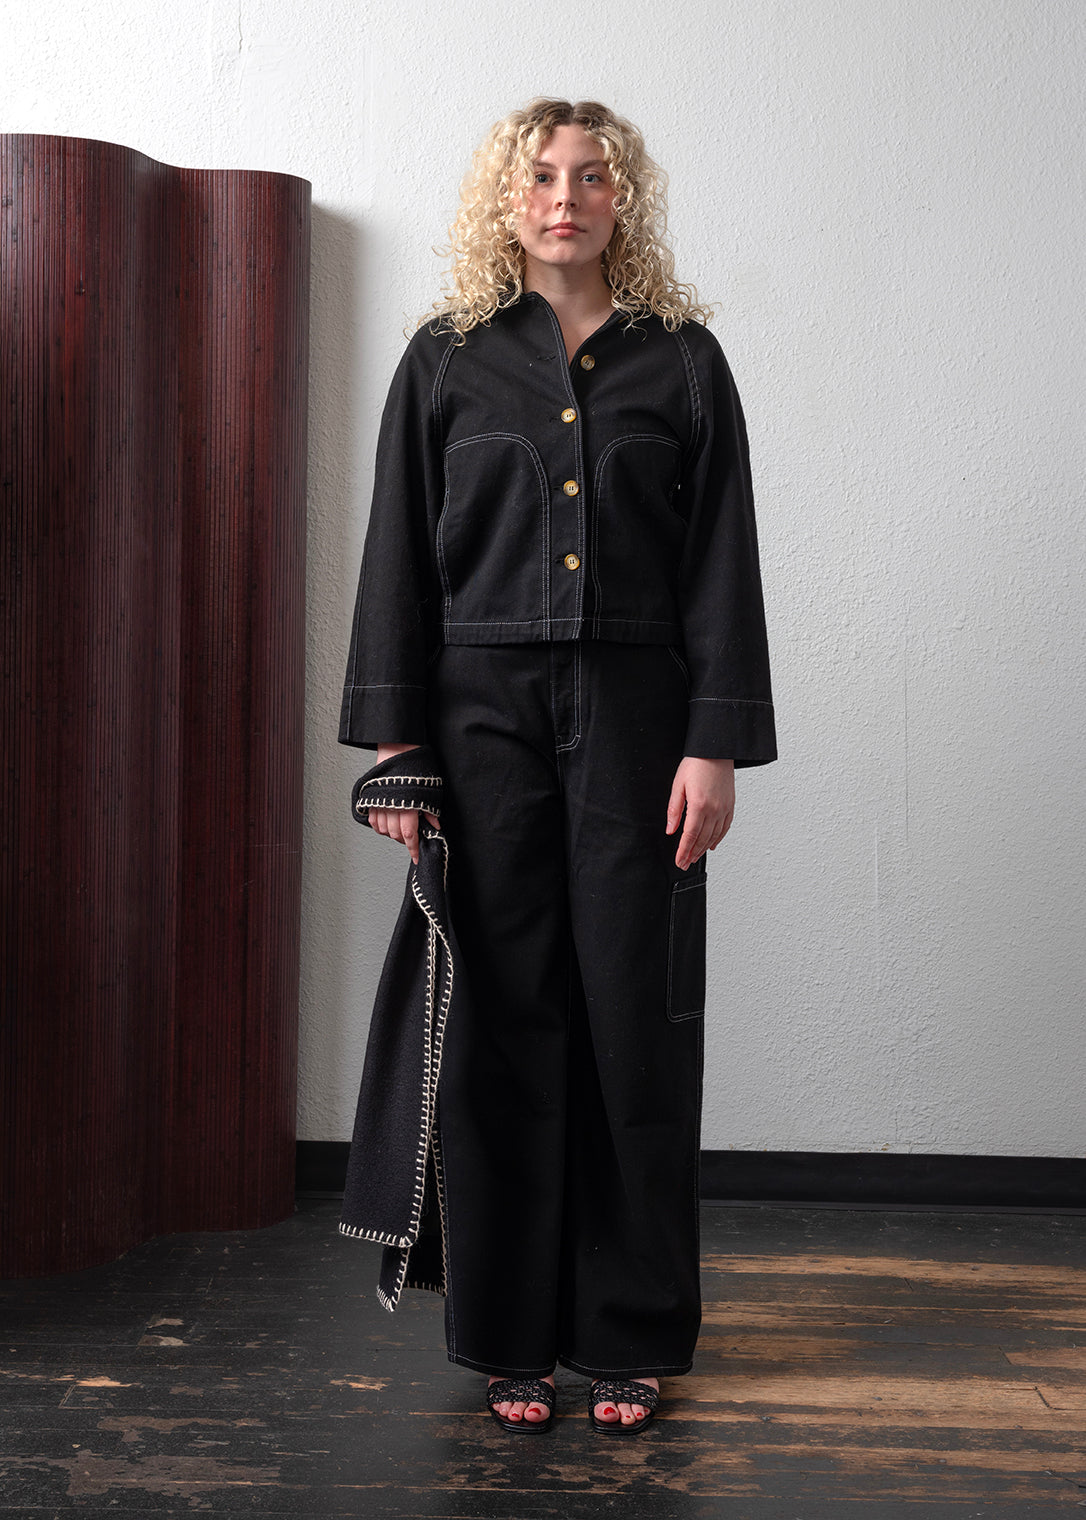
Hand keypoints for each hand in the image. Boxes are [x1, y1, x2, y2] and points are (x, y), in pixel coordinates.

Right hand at [369, 742, 440, 865]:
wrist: (398, 749)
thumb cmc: (416, 766)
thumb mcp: (430, 789)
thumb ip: (430, 810)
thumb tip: (435, 827)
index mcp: (408, 804)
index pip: (410, 834)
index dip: (413, 849)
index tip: (417, 858)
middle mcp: (392, 806)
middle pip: (396, 834)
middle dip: (405, 840)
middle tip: (413, 838)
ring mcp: (379, 803)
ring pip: (384, 830)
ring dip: (393, 834)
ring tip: (402, 830)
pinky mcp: (371, 800)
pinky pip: (373, 822)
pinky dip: (380, 827)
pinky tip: (388, 824)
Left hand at [665, 757, 734, 869]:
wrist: (716, 751)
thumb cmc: (696, 764)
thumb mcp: (678, 785)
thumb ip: (674, 810)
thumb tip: (671, 830)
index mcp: (699, 805)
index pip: (690, 835)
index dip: (684, 851)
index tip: (679, 861)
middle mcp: (714, 809)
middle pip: (702, 839)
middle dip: (692, 854)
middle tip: (684, 864)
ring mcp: (724, 808)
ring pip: (714, 836)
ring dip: (704, 849)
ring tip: (695, 857)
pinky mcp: (730, 805)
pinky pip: (725, 827)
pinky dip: (718, 838)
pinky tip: (712, 845)